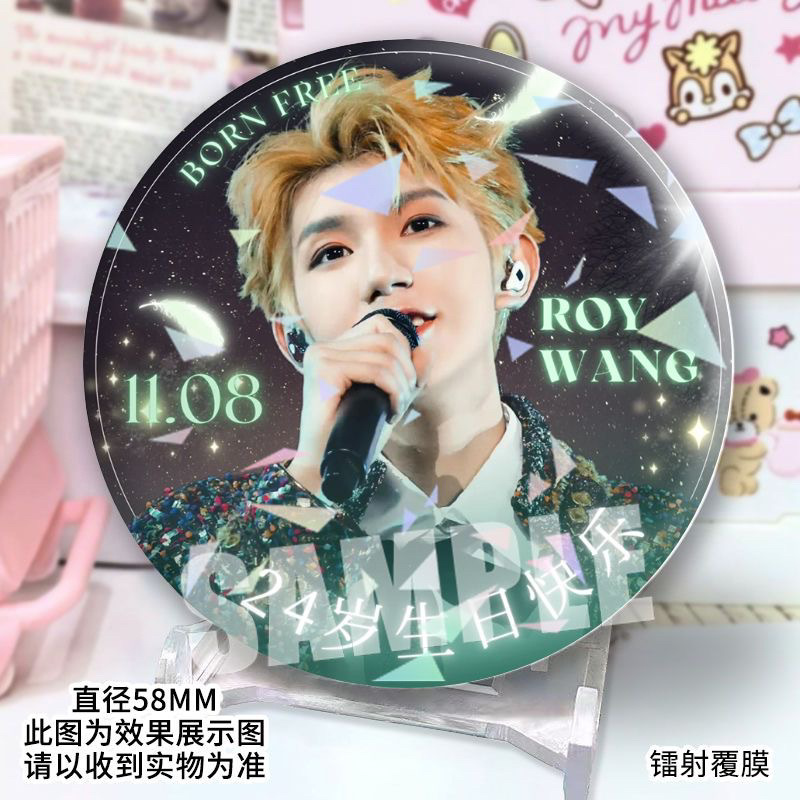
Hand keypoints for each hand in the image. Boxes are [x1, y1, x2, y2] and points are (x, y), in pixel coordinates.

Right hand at [287, 313, 430, 493]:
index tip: (406, 381)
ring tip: (396, 409)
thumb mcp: (388, 396)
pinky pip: (376, 371)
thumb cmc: (356, 432)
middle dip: (407, 370)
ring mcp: (320, 356)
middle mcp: (323, 347)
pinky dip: (393, 391)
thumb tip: (426, 350)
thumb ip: (407, 373)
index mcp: (334, 347)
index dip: (404, 348)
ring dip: (402, 385)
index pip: (380, 324)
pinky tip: (391, 412)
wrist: (327, 465)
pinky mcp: (323, 370)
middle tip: (403, 401)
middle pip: (386, 339)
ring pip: (385, 356)